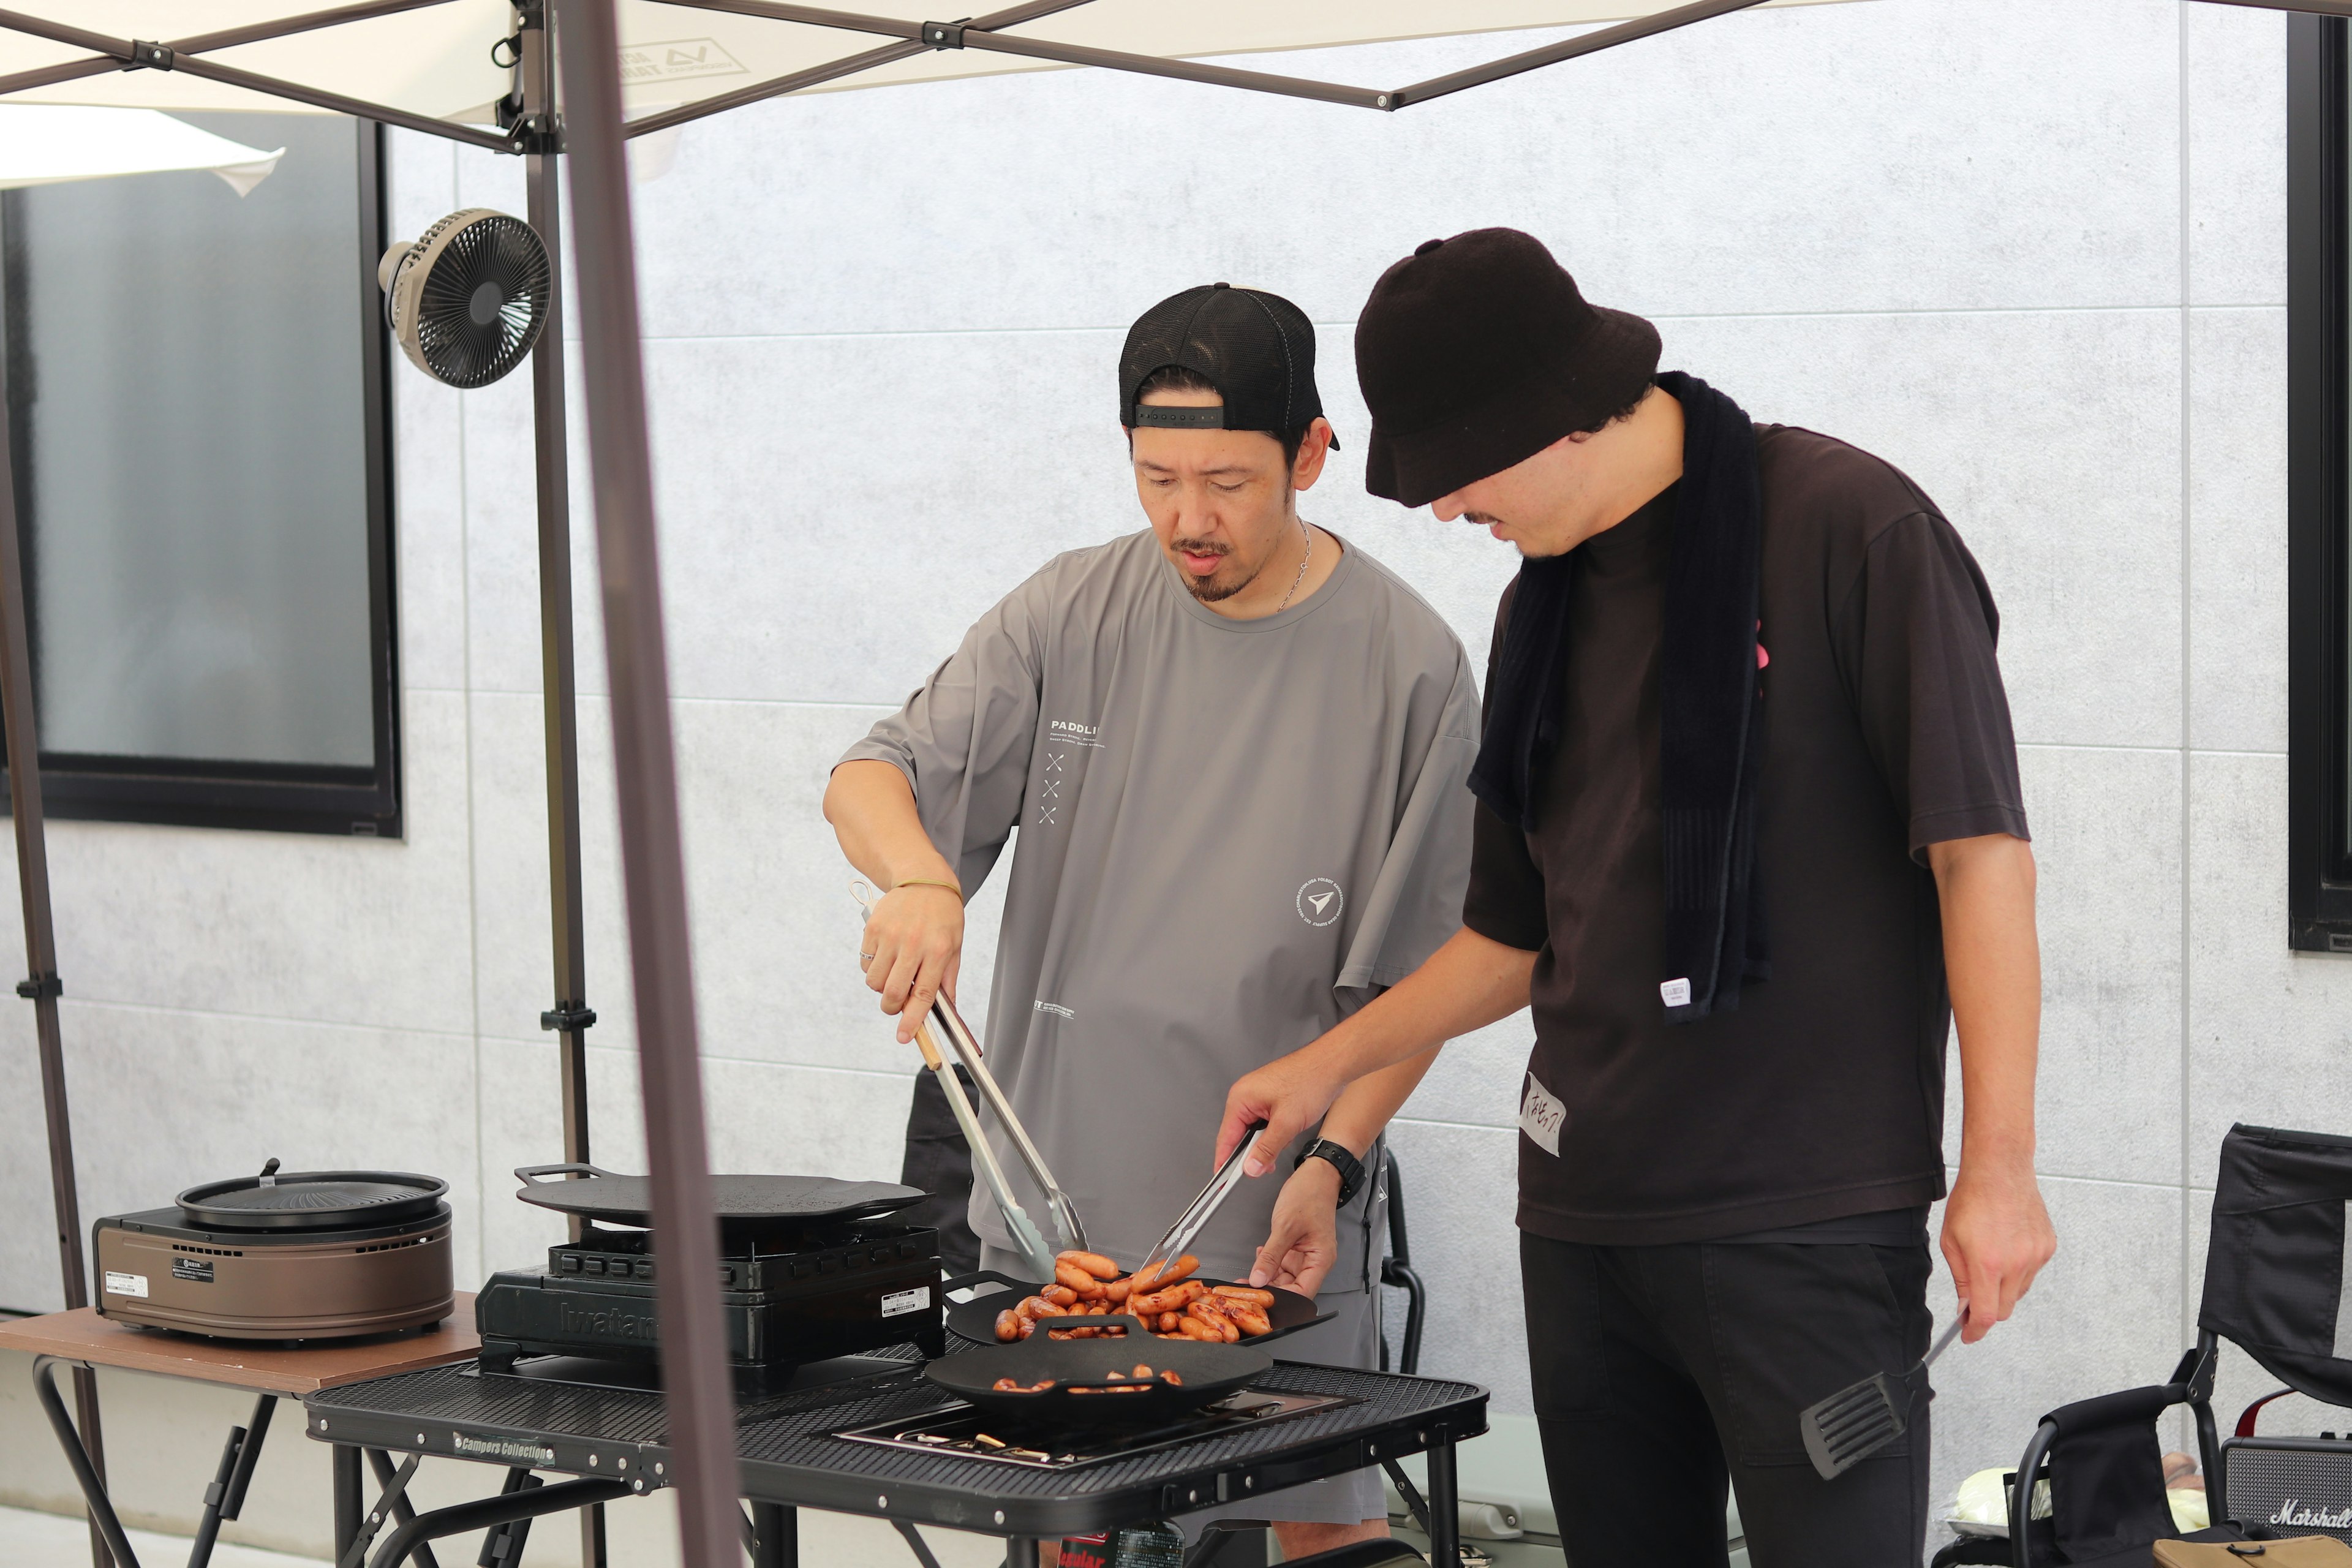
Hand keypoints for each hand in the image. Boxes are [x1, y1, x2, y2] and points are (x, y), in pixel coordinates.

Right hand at [859, 884, 962, 1043]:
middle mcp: (914, 944)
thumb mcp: (955, 946)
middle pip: (892, 992)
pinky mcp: (873, 928)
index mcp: (938, 951)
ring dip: (880, 986)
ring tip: (893, 972)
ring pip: (874, 981)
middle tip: (895, 1005)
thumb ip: (948, 980)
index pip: (923, 995)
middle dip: (891, 1008)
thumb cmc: (943, 916)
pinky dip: (872, 968)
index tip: (904, 1037)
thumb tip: (947, 1011)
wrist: (923, 879)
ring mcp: (891, 935)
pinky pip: (865, 963)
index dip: (912, 1021)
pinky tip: (885, 956)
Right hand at [1217, 1045, 1346, 1175]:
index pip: (1226, 1137)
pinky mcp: (1271, 1098)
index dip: (1224, 1161)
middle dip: (1252, 1154)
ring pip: (1254, 1131)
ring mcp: (1259, 1096)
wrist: (1332, 1064)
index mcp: (1241, 1098)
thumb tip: (1251, 1168)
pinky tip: (1284, 1137)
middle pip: (1239, 1135)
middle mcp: (1246, 1095)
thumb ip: (1266, 1149)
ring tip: (1281, 1146)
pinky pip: (1265, 1123)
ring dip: (1266, 1144)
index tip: (1223, 1181)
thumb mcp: (1286, 1123)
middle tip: (1262, 1170)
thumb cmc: (1311, 1081)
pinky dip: (1273, 1134)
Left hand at [1247, 1159, 1341, 1296]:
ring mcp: (1305, 1254)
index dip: (1283, 1299)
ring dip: (1267, 1276)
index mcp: (1321, 1259)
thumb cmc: (1310, 1195)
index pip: (1303, 1293)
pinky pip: (1282, 1263)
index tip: (1261, 1299)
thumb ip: (1271, 1256)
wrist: (1316, 1175)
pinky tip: (1259, 1257)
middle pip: (1293, 1287)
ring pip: (1285, 1277)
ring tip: (1248, 1276)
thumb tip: (1259, 1279)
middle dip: (1270, 1289)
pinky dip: (1269, 1263)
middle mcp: (1315, 1260)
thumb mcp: (1286, 1226)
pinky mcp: (1297, 1247)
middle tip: (1247, 1289)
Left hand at [1939, 1154, 2054, 1342]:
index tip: (1968, 1335)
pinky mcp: (2048, 1248)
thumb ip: (1960, 1278)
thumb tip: (1966, 1306)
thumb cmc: (1972, 1199)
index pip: (1987, 1315)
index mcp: (1987, 1264)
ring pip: (2019, 1292)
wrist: (2001, 1169)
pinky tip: (2007, 1247)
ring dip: (2003, 1288)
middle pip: (2004, 1309)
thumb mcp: (1951, 1240)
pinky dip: (2018, 1270)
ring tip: (1989, 1259)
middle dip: (1987, 1310)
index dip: (1976, 1331)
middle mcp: (2016, 1264)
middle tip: (1973, 1299)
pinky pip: (2031, 1272)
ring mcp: (2036, 1257)